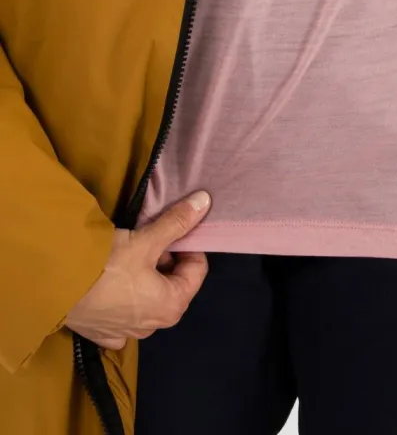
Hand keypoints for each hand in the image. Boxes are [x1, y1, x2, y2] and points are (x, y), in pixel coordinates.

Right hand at [64, 191, 211, 349]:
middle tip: (145, 243)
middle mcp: (153, 327)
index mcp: (172, 307)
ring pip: (149, 297)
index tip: (170, 233)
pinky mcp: (101, 334)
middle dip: (164, 261)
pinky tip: (110, 282)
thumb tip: (205, 202)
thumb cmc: (107, 266)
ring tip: (126, 258)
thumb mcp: (146, 240)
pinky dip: (123, 296)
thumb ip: (178, 222)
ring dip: (144, 276)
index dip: (186, 247)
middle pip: (173, 283)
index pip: (197, 269)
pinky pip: (123, 312)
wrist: (52, 288)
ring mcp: (125, 334)